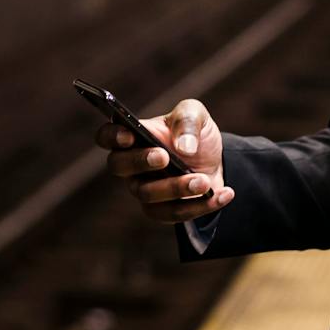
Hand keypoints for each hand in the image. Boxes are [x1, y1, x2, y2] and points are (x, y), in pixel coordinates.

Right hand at [93, 97, 232, 223]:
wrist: (216, 160)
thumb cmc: (195, 134)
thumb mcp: (196, 115)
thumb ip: (188, 120)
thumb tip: (183, 146)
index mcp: (134, 135)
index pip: (107, 136)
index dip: (112, 136)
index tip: (129, 136)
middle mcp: (132, 164)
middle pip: (119, 166)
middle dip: (140, 162)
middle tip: (164, 157)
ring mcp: (144, 189)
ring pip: (147, 195)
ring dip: (176, 188)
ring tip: (203, 181)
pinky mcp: (161, 210)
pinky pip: (173, 214)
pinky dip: (200, 206)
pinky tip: (223, 194)